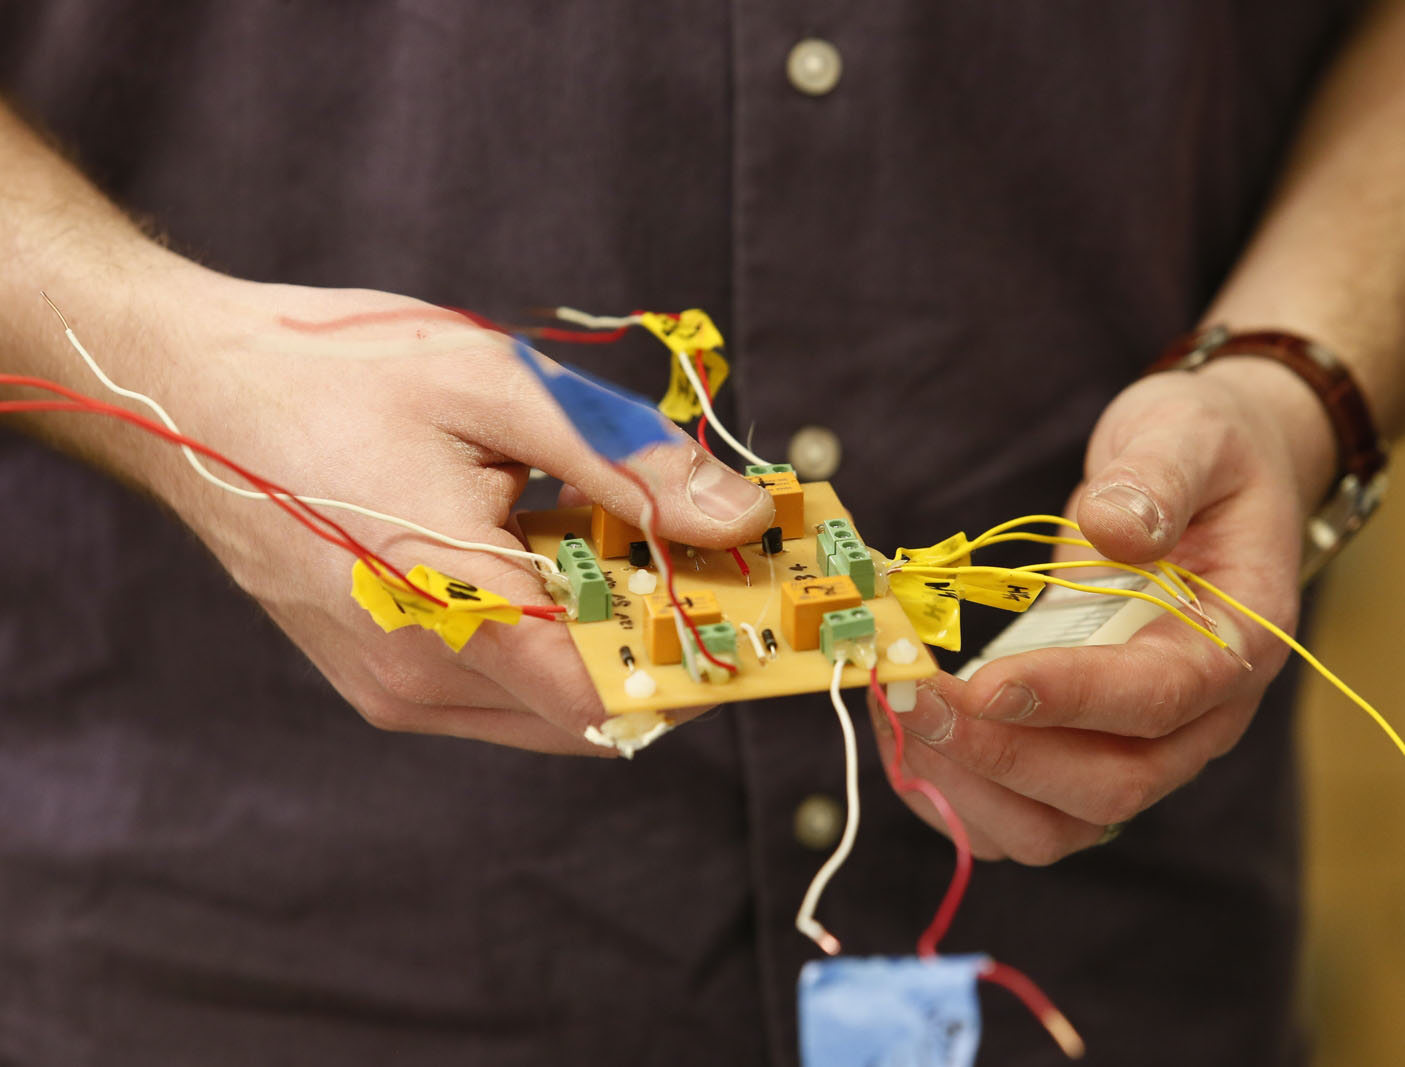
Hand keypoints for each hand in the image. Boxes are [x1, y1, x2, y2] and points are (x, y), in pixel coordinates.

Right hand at [118, 268, 773, 753]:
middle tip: (714, 559)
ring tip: (630, 544)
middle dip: (669, 644)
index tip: (765, 608)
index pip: (616, 690)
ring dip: (610, 642)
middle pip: (593, 706)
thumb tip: (738, 517)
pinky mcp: (374, 676)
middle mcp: (418, 678)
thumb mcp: (499, 390)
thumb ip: (626, 466)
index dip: (705, 660)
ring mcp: (390, 687)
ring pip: (549, 706)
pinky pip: (498, 689)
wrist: (183, 392)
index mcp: (451, 609)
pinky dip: (550, 641)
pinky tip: (552, 554)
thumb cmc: (336, 375)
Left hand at [871, 359, 1335, 862]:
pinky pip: (1026, 812)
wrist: (1212, 485)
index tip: (981, 681)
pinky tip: (906, 736)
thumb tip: (1112, 527)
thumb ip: (1158, 478)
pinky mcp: (1088, 748)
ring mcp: (1141, 745)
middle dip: (1001, 752)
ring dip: (972, 788)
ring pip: (1062, 824)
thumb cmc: (1204, 456)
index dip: (1069, 698)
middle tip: (913, 695)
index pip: (1157, 699)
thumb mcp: (1188, 435)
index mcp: (1237, 645)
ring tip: (899, 715)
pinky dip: (961, 794)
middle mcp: (1198, 718)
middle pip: (1109, 787)